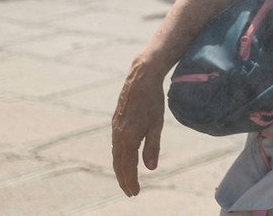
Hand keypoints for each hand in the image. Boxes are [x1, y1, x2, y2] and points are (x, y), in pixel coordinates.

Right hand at [111, 62, 166, 195]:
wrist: (141, 78)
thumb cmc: (152, 101)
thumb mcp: (157, 124)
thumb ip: (152, 147)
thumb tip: (150, 168)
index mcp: (128, 137)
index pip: (127, 166)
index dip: (131, 181)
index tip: (135, 193)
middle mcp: (118, 135)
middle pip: (118, 164)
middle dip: (124, 180)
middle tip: (131, 192)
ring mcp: (115, 129)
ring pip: (115, 155)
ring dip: (121, 169)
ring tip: (127, 180)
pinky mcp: (116, 123)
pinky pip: (115, 146)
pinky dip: (119, 157)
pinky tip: (124, 160)